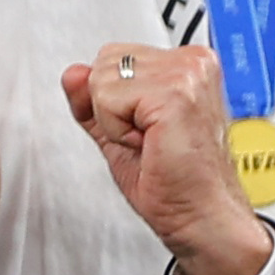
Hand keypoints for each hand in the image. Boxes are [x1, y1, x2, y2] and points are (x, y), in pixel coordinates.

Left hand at [62, 40, 274, 274]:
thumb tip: (72, 73)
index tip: (146, 129)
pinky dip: (117, 131)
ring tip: (151, 143)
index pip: (112, 57)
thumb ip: (92, 99)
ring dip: (115, 122)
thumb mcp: (119, 130)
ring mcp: (187, 75)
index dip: (112, 101)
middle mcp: (192, 63)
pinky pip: (107, 99)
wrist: (202, 217)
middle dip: (111, 109)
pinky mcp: (175, 94)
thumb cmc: (175, 182)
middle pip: (103, 64)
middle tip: (149, 139)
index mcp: (188, 64)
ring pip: (101, 80)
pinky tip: (151, 145)